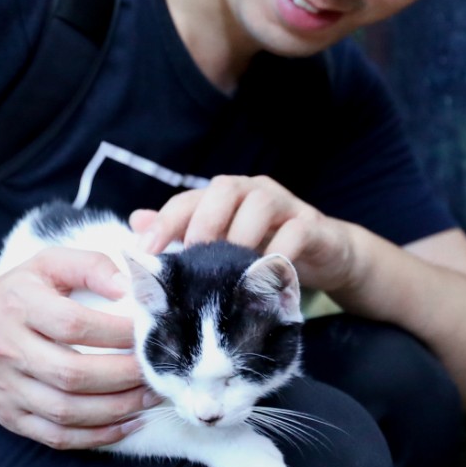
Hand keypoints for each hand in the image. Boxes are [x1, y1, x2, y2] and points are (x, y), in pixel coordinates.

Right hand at [0, 248, 156, 448]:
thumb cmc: (17, 295)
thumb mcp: (47, 264)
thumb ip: (90, 265)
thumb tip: (128, 285)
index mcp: (18, 306)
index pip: (73, 325)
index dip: (116, 333)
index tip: (148, 332)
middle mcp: (9, 350)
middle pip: (72, 374)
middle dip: (123, 377)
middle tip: (158, 371)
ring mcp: (8, 389)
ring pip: (66, 411)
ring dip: (116, 409)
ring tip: (149, 397)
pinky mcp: (12, 418)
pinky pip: (57, 437)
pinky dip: (96, 436)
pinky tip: (127, 423)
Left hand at [132, 175, 359, 294]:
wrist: (329, 256)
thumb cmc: (266, 252)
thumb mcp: (223, 248)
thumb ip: (182, 234)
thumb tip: (137, 222)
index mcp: (225, 197)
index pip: (188, 199)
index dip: (165, 223)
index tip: (144, 251)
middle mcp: (253, 192)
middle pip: (224, 188)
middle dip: (203, 223)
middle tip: (192, 259)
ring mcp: (286, 205)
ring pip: (259, 204)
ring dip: (240, 237)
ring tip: (228, 270)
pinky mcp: (313, 225)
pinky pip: (295, 232)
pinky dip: (278, 253)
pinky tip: (263, 278)